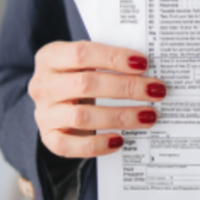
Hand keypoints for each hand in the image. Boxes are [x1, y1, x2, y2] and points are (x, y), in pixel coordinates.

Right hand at [28, 41, 165, 157]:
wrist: (55, 101)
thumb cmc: (77, 75)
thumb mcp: (85, 61)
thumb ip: (108, 61)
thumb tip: (147, 69)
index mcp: (50, 57)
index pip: (81, 53)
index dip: (114, 58)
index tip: (143, 64)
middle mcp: (43, 85)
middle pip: (86, 84)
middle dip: (126, 88)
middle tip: (156, 90)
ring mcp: (43, 113)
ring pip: (82, 116)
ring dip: (121, 116)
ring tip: (148, 116)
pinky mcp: (49, 138)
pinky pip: (70, 146)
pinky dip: (97, 145)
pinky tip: (120, 140)